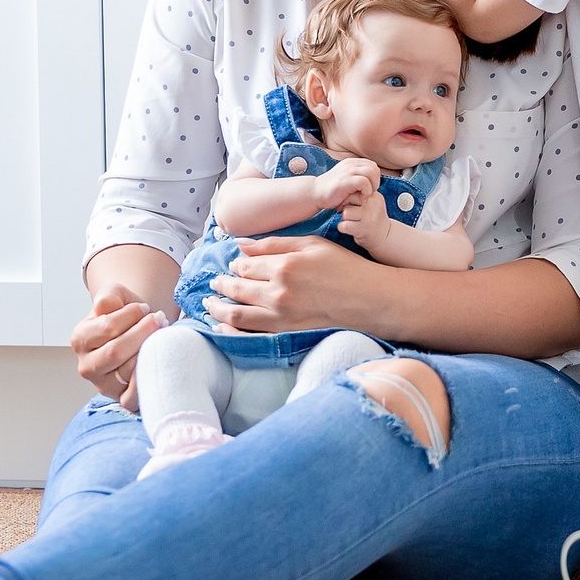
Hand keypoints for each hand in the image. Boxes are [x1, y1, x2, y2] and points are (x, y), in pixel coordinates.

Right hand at [70, 286, 167, 408]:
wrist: (137, 330)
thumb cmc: (125, 314)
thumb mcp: (115, 295)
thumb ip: (108, 296)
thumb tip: (106, 307)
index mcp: (80, 339)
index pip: (107, 328)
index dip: (131, 315)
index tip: (144, 308)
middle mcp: (86, 366)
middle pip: (116, 352)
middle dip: (143, 332)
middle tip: (159, 319)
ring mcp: (103, 385)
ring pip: (128, 371)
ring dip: (150, 351)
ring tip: (160, 336)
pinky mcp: (120, 398)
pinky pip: (133, 396)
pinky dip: (147, 380)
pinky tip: (157, 361)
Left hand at [205, 235, 388, 335]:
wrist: (370, 300)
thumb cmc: (345, 268)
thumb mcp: (311, 244)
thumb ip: (274, 244)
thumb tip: (241, 245)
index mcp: (284, 266)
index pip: (245, 265)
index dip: (236, 264)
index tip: (235, 265)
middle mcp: (278, 292)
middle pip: (237, 289)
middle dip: (221, 285)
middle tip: (215, 283)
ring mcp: (281, 317)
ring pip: (236, 314)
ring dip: (218, 308)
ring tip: (209, 304)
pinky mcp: (287, 334)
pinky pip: (250, 335)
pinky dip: (231, 331)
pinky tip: (222, 326)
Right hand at [316, 156, 381, 213]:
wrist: (315, 194)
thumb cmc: (332, 190)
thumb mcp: (346, 179)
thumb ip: (358, 177)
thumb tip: (374, 180)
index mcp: (351, 162)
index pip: (373, 166)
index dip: (374, 178)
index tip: (368, 189)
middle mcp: (350, 164)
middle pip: (374, 168)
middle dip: (375, 182)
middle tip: (368, 193)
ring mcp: (347, 171)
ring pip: (371, 173)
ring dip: (372, 186)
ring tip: (365, 196)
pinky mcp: (345, 180)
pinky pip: (364, 182)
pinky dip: (366, 191)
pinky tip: (361, 198)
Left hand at [337, 187, 392, 253]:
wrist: (385, 236)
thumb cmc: (372, 218)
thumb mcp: (371, 203)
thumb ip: (360, 196)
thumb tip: (342, 192)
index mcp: (375, 196)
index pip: (355, 189)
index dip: (348, 197)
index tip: (350, 204)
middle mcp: (373, 205)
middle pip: (348, 198)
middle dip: (345, 206)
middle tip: (350, 214)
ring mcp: (369, 217)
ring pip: (345, 213)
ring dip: (344, 218)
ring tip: (352, 221)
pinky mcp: (363, 229)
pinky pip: (343, 226)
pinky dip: (343, 228)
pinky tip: (350, 229)